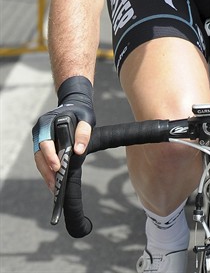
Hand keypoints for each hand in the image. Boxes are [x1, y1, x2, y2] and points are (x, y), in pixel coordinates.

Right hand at [32, 76, 94, 191]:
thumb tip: (79, 151)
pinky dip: (48, 170)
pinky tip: (54, 180)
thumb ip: (83, 133)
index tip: (57, 167)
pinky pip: (43, 159)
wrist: (75, 105)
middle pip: (39, 154)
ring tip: (54, 187)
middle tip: (55, 184)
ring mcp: (40, 138)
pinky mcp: (44, 145)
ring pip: (39, 160)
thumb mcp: (86, 118)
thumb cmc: (81, 112)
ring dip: (46, 173)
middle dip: (46, 170)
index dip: (49, 156)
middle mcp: (40, 131)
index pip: (45, 141)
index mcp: (47, 122)